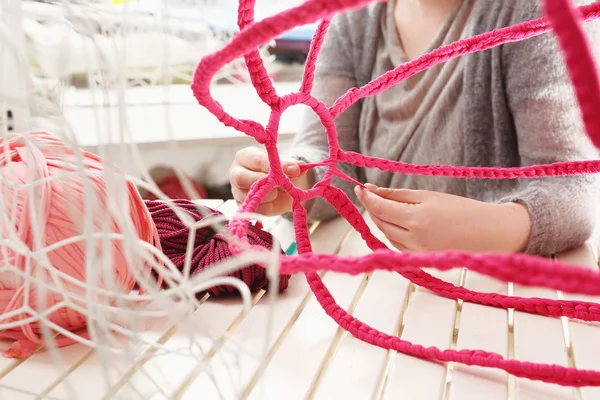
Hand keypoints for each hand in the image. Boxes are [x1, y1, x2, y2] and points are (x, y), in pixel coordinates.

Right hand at [229, 147, 311, 215]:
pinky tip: (274, 202)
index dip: (273, 166)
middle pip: (241, 178)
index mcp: (246, 156)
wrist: (282, 189)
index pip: (256, 160)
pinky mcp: (243, 206)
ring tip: (278, 193)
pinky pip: (253, 209)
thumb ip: (290, 165)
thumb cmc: (280, 171)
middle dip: (264, 183)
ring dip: (267, 196)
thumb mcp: (287, 165)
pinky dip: (267, 208)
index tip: (293, 170)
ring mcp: (237, 190)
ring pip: (247, 195)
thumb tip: (295, 168)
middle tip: (280, 185)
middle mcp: (237, 172)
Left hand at [355, 184, 531, 252]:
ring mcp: (416, 253)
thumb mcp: (429, 196)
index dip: (367, 197)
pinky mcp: (420, 262)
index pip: (380, 208)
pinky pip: (397, 245)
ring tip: (387, 206)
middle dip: (373, 208)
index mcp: (416, 220)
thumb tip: (370, 190)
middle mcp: (414, 240)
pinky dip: (393, 233)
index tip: (359, 187)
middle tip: (371, 194)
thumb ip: (397, 195)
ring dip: (382, 220)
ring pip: (387, 235)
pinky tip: (398, 223)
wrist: (490, 233)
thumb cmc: (461, 210)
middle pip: (381, 223)